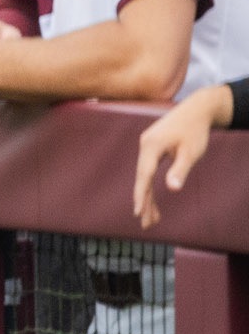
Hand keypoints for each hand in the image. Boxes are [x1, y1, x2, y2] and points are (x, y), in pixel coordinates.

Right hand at [134, 84, 232, 227]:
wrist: (196, 109)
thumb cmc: (195, 131)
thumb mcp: (191, 152)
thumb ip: (180, 170)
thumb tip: (171, 189)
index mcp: (151, 146)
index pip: (144, 175)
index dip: (140, 194)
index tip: (137, 211)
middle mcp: (144, 145)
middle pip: (142, 178)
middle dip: (144, 201)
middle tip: (146, 224)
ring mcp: (147, 146)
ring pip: (145, 175)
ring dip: (148, 196)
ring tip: (153, 218)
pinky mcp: (152, 147)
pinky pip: (148, 169)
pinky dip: (150, 184)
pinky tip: (153, 198)